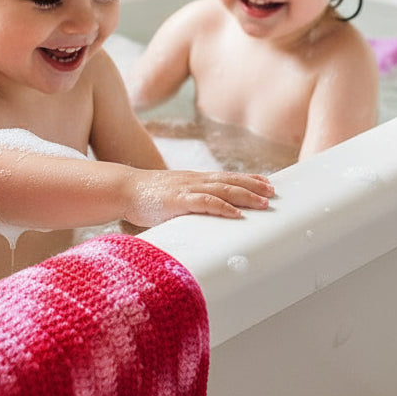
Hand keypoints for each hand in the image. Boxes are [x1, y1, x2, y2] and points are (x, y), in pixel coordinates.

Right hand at [123, 169, 272, 226]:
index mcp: (194, 180)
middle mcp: (194, 180)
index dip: (248, 179)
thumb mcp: (172, 198)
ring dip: (245, 196)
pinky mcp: (178, 200)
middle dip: (253, 186)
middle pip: (230, 181)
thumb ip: (188, 204)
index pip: (226, 177)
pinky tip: (236, 214)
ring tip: (263, 203)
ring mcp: (187, 189)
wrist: (123, 189)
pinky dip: (223, 207)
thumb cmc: (146, 197)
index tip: (267, 183)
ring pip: (223, 190)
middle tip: (273, 193)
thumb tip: (201, 218)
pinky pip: (205, 203)